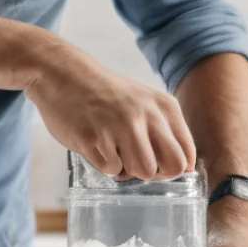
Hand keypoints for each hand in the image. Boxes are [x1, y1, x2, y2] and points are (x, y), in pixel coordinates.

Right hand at [23, 43, 194, 179]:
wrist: (62, 74)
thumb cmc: (103, 93)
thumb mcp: (142, 102)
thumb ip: (163, 130)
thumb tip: (182, 168)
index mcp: (163, 106)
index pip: (185, 155)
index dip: (171, 167)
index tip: (154, 162)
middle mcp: (147, 114)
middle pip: (172, 167)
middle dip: (154, 172)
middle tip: (136, 161)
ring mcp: (121, 126)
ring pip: (143, 171)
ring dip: (128, 169)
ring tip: (113, 150)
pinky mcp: (96, 138)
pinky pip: (112, 170)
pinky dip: (103, 163)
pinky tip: (94, 143)